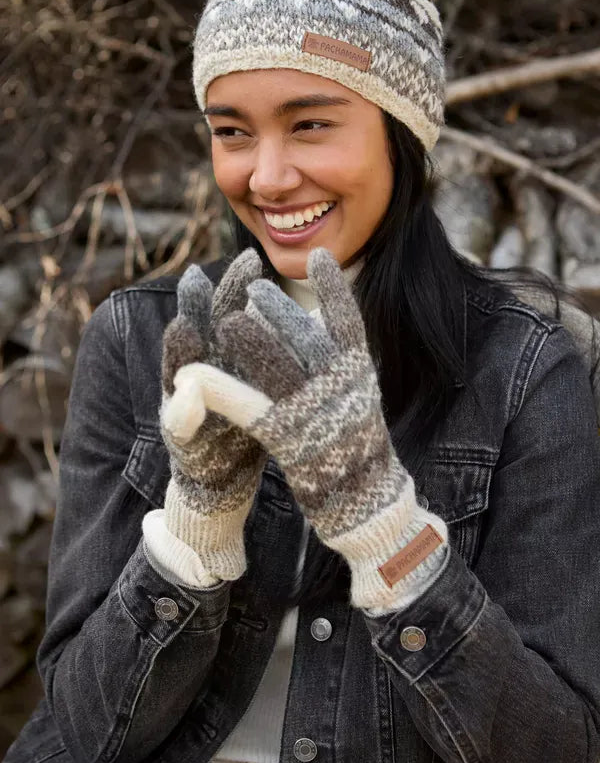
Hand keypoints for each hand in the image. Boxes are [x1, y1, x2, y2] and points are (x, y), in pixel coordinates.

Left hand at [171, 247, 448, 611]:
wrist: (372, 507)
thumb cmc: (359, 451)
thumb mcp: (358, 401)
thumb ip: (342, 367)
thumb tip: (329, 329)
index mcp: (360, 376)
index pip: (349, 321)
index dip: (334, 287)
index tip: (320, 256)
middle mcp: (342, 388)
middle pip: (308, 336)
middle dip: (279, 309)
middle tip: (251, 286)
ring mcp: (317, 413)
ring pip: (281, 366)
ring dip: (252, 339)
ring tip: (229, 318)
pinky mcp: (290, 440)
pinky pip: (252, 407)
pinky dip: (222, 389)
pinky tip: (194, 376)